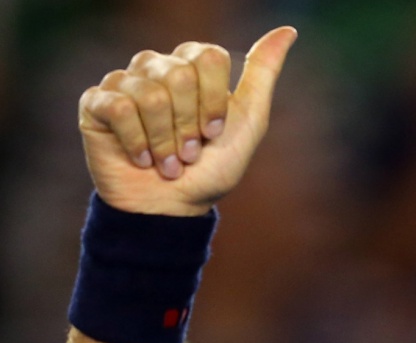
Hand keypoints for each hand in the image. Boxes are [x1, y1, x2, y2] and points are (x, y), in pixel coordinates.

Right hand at [77, 27, 296, 216]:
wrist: (174, 207)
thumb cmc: (211, 168)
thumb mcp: (248, 123)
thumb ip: (263, 74)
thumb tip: (288, 31)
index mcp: (190, 67)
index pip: (208, 57)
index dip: (215, 102)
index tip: (213, 133)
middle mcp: (156, 67)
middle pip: (180, 75)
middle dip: (191, 126)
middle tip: (189, 153)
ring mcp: (124, 82)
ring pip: (151, 96)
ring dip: (166, 143)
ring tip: (168, 163)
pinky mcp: (96, 102)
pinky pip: (121, 108)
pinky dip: (138, 144)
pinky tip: (142, 159)